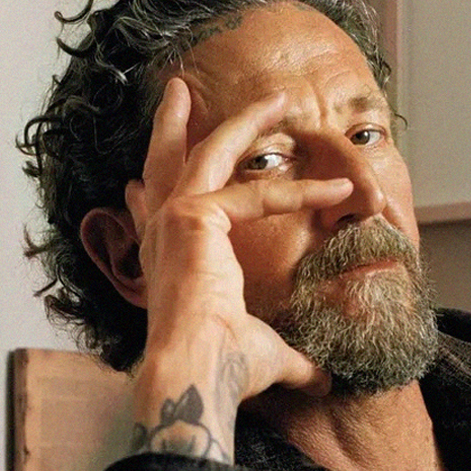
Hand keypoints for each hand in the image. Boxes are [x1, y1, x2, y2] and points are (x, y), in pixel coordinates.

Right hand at [118, 77, 351, 461]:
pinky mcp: (194, 217)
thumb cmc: (223, 371)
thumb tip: (325, 381)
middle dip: (174, 124)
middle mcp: (160, 238)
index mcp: (163, 265)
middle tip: (180, 89)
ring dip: (244, 121)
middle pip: (164, 165)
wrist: (198, 373)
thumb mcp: (265, 355)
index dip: (143, 199)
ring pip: (209, 153)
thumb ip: (294, 361)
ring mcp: (172, 222)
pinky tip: (338, 192)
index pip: (150, 219)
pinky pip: (256, 194)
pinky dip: (300, 192)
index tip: (132, 187)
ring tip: (276, 99)